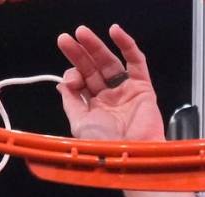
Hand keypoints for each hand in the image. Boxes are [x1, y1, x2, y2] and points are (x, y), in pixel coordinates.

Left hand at [57, 25, 192, 196]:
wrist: (130, 157)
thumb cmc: (105, 146)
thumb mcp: (79, 125)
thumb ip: (70, 103)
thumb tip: (61, 84)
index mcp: (93, 107)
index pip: (80, 82)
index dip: (72, 74)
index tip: (69, 79)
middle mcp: (108, 97)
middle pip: (91, 68)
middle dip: (78, 53)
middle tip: (65, 39)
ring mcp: (125, 91)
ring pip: (109, 62)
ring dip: (96, 46)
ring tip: (82, 33)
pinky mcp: (143, 87)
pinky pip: (136, 62)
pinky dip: (127, 45)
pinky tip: (115, 32)